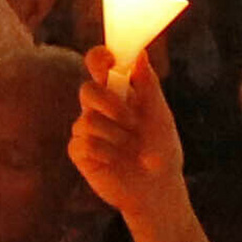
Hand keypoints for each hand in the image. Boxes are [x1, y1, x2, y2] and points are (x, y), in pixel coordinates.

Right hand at [69, 43, 183, 214]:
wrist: (157, 188)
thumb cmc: (161, 149)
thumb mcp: (159, 115)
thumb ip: (148, 85)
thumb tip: (140, 53)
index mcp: (118, 92)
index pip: (98, 65)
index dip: (98, 57)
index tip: (109, 60)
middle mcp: (98, 108)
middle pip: (87, 90)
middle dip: (109, 103)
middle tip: (131, 120)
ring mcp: (87, 130)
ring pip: (87, 120)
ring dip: (114, 135)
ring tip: (131, 149)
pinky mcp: (80, 152)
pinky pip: (82, 143)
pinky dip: (103, 152)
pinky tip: (114, 161)